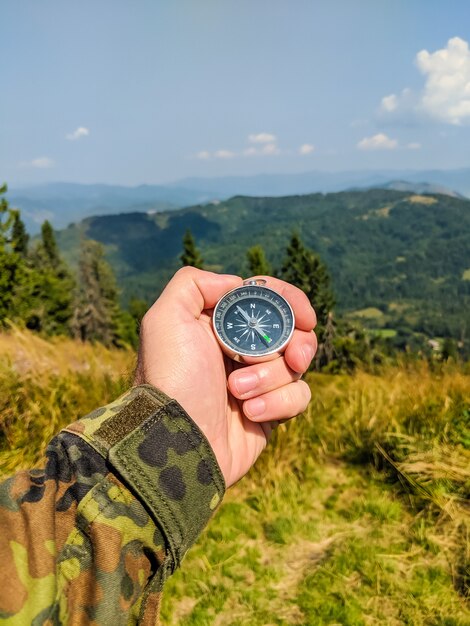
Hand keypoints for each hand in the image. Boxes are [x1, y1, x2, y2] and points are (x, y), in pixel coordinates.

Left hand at [134, 267, 316, 487]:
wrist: (177, 440)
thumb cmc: (172, 378)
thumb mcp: (165, 319)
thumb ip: (194, 283)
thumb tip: (237, 284)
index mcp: (220, 325)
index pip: (268, 300)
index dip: (290, 302)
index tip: (304, 316)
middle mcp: (240, 350)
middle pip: (292, 331)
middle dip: (294, 342)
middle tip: (292, 356)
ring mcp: (257, 381)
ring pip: (295, 365)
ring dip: (270, 377)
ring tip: (237, 391)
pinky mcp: (270, 411)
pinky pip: (298, 397)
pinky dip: (277, 403)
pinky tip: (249, 413)